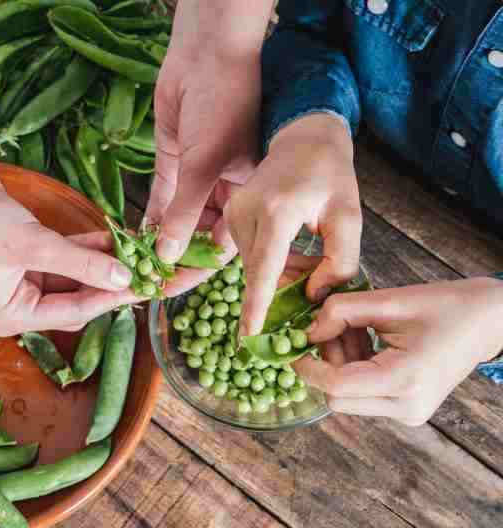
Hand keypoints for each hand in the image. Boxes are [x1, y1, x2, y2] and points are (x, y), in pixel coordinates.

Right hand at [0, 98, 135, 335]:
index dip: (110, 298)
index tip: (145, 287)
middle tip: (144, 271)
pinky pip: (64, 257)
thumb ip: (81, 263)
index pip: (73, 313)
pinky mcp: (26, 254)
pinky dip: (84, 248)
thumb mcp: (34, 245)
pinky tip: (112, 238)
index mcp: (11, 316)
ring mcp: (21, 279)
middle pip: (75, 299)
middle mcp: (16, 304)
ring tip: (134, 250)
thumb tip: (124, 278)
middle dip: (106, 283)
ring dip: (99, 263)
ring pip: (72, 277)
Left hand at [146, 0, 273, 286]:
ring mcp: (199, 176)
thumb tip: (168, 255)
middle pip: (199, 236)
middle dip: (176, 260)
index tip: (177, 290)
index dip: (201, 269)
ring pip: (179, 219)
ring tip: (136, 266)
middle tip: (149, 284)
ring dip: (159, 241)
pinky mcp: (176, 161)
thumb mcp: (205, 165)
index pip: (226, 243)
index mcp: (249, 192)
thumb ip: (185, 212)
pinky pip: (163, 198)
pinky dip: (150, 217)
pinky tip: (133, 238)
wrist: (207, 52)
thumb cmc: (223, 104)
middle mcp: (225, 189)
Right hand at [225, 112, 361, 336]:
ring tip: (308, 259)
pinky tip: (292, 250)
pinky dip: (271, 262)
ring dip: (279, 274)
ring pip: (253, 266)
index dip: (257, 305)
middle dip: (284, 288)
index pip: (264, 268)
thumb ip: (339, 262)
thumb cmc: (330, 174)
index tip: (249, 336)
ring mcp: (233, 213)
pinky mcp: (230, 215)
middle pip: (259, 272)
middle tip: (315, 285)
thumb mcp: (349, 217)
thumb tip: (315, 295)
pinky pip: (249, 254)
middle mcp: (245, 211)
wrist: (303, 139)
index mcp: (276, 211)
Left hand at [294, 278, 502, 425]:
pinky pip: (363, 396)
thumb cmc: (448, 306)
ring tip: (357, 331)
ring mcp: (408, 412)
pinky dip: (354, 371)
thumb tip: (307, 330)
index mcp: (404, 380)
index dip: (307, 367)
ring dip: (339, 366)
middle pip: (337, 397)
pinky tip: (366, 343)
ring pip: (347, 398)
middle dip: (324, 363)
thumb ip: (342, 312)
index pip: (336, 385)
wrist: (491, 321)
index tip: (292, 346)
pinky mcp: (407, 410)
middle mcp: (406, 406)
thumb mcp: (390, 300)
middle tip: (331, 329)